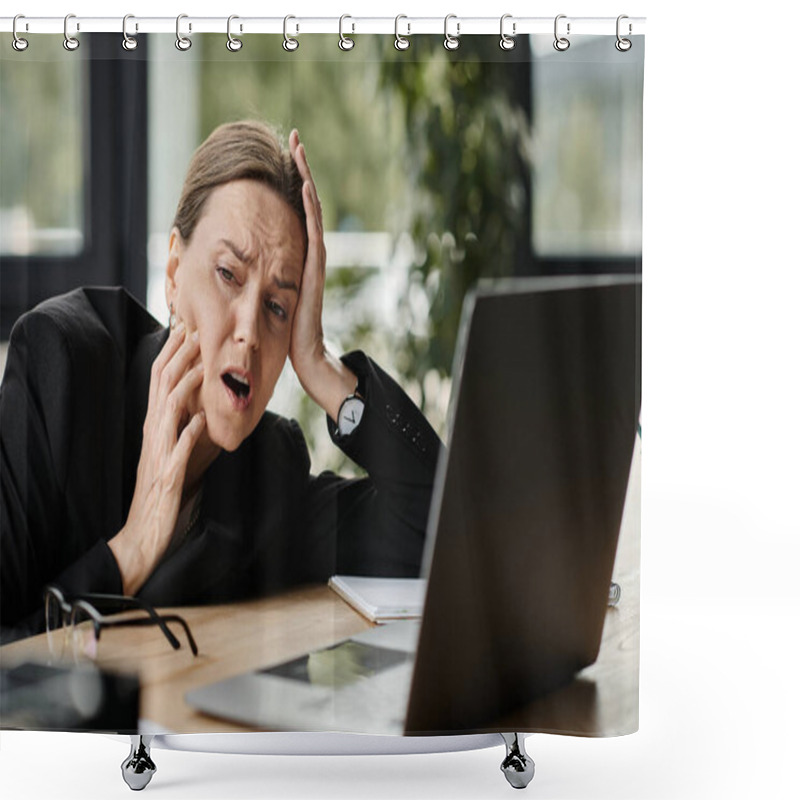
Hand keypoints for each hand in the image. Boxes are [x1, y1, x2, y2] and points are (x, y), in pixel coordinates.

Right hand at [108, 323, 205, 594]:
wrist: (144, 533)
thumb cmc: (163, 492)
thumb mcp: (176, 453)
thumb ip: (187, 429)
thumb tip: (206, 408)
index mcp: (155, 426)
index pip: (160, 382)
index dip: (172, 354)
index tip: (187, 328)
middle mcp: (153, 434)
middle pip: (162, 388)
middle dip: (178, 359)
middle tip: (196, 331)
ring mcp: (159, 454)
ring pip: (168, 413)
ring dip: (185, 388)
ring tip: (203, 367)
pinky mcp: (167, 477)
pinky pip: (177, 452)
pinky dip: (189, 435)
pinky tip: (203, 422)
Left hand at [288, 130, 357, 419]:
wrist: (306, 355)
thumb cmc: (285, 332)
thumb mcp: (269, 296)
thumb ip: (261, 277)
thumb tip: (235, 267)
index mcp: (299, 255)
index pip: (295, 212)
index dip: (290, 184)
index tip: (282, 157)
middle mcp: (310, 252)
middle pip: (307, 202)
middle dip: (300, 169)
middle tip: (294, 138)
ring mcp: (316, 258)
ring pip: (312, 209)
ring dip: (306, 178)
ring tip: (299, 149)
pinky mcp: (315, 268)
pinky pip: (314, 230)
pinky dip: (310, 207)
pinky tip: (305, 184)